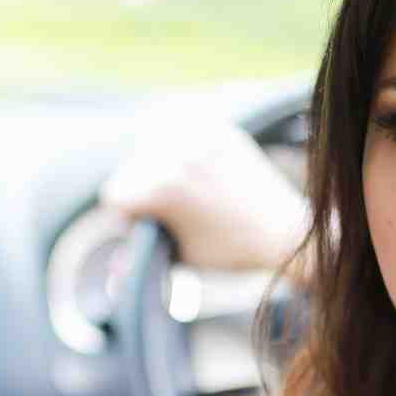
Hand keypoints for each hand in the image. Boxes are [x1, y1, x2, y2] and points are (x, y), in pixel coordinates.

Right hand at [100, 114, 310, 274]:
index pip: (114, 194)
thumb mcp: (180, 257)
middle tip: (165, 209)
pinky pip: (179, 123)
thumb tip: (111, 272)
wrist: (284, 231)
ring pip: (149, 140)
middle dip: (139, 189)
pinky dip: (176, 139)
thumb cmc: (230, 251)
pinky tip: (189, 160)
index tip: (144, 225)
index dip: (125, 216)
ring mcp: (199, 137)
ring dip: (153, 160)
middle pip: (129, 168)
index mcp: (163, 188)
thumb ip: (142, 256)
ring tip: (177, 183)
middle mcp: (178, 155)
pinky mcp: (218, 128)